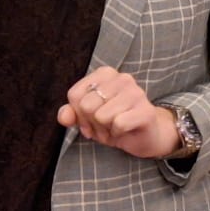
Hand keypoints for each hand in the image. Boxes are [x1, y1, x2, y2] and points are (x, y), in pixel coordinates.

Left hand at [58, 66, 183, 159]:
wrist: (145, 136)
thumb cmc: (114, 123)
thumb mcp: (87, 118)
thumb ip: (72, 114)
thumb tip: (64, 116)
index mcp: (105, 73)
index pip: (75, 95)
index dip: (79, 114)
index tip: (92, 118)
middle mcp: (122, 78)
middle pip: (87, 106)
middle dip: (92, 123)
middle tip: (105, 125)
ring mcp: (136, 93)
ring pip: (101, 116)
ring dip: (105, 130)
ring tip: (114, 128)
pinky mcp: (146, 110)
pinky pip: (118, 124)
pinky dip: (117, 133)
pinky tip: (125, 131)